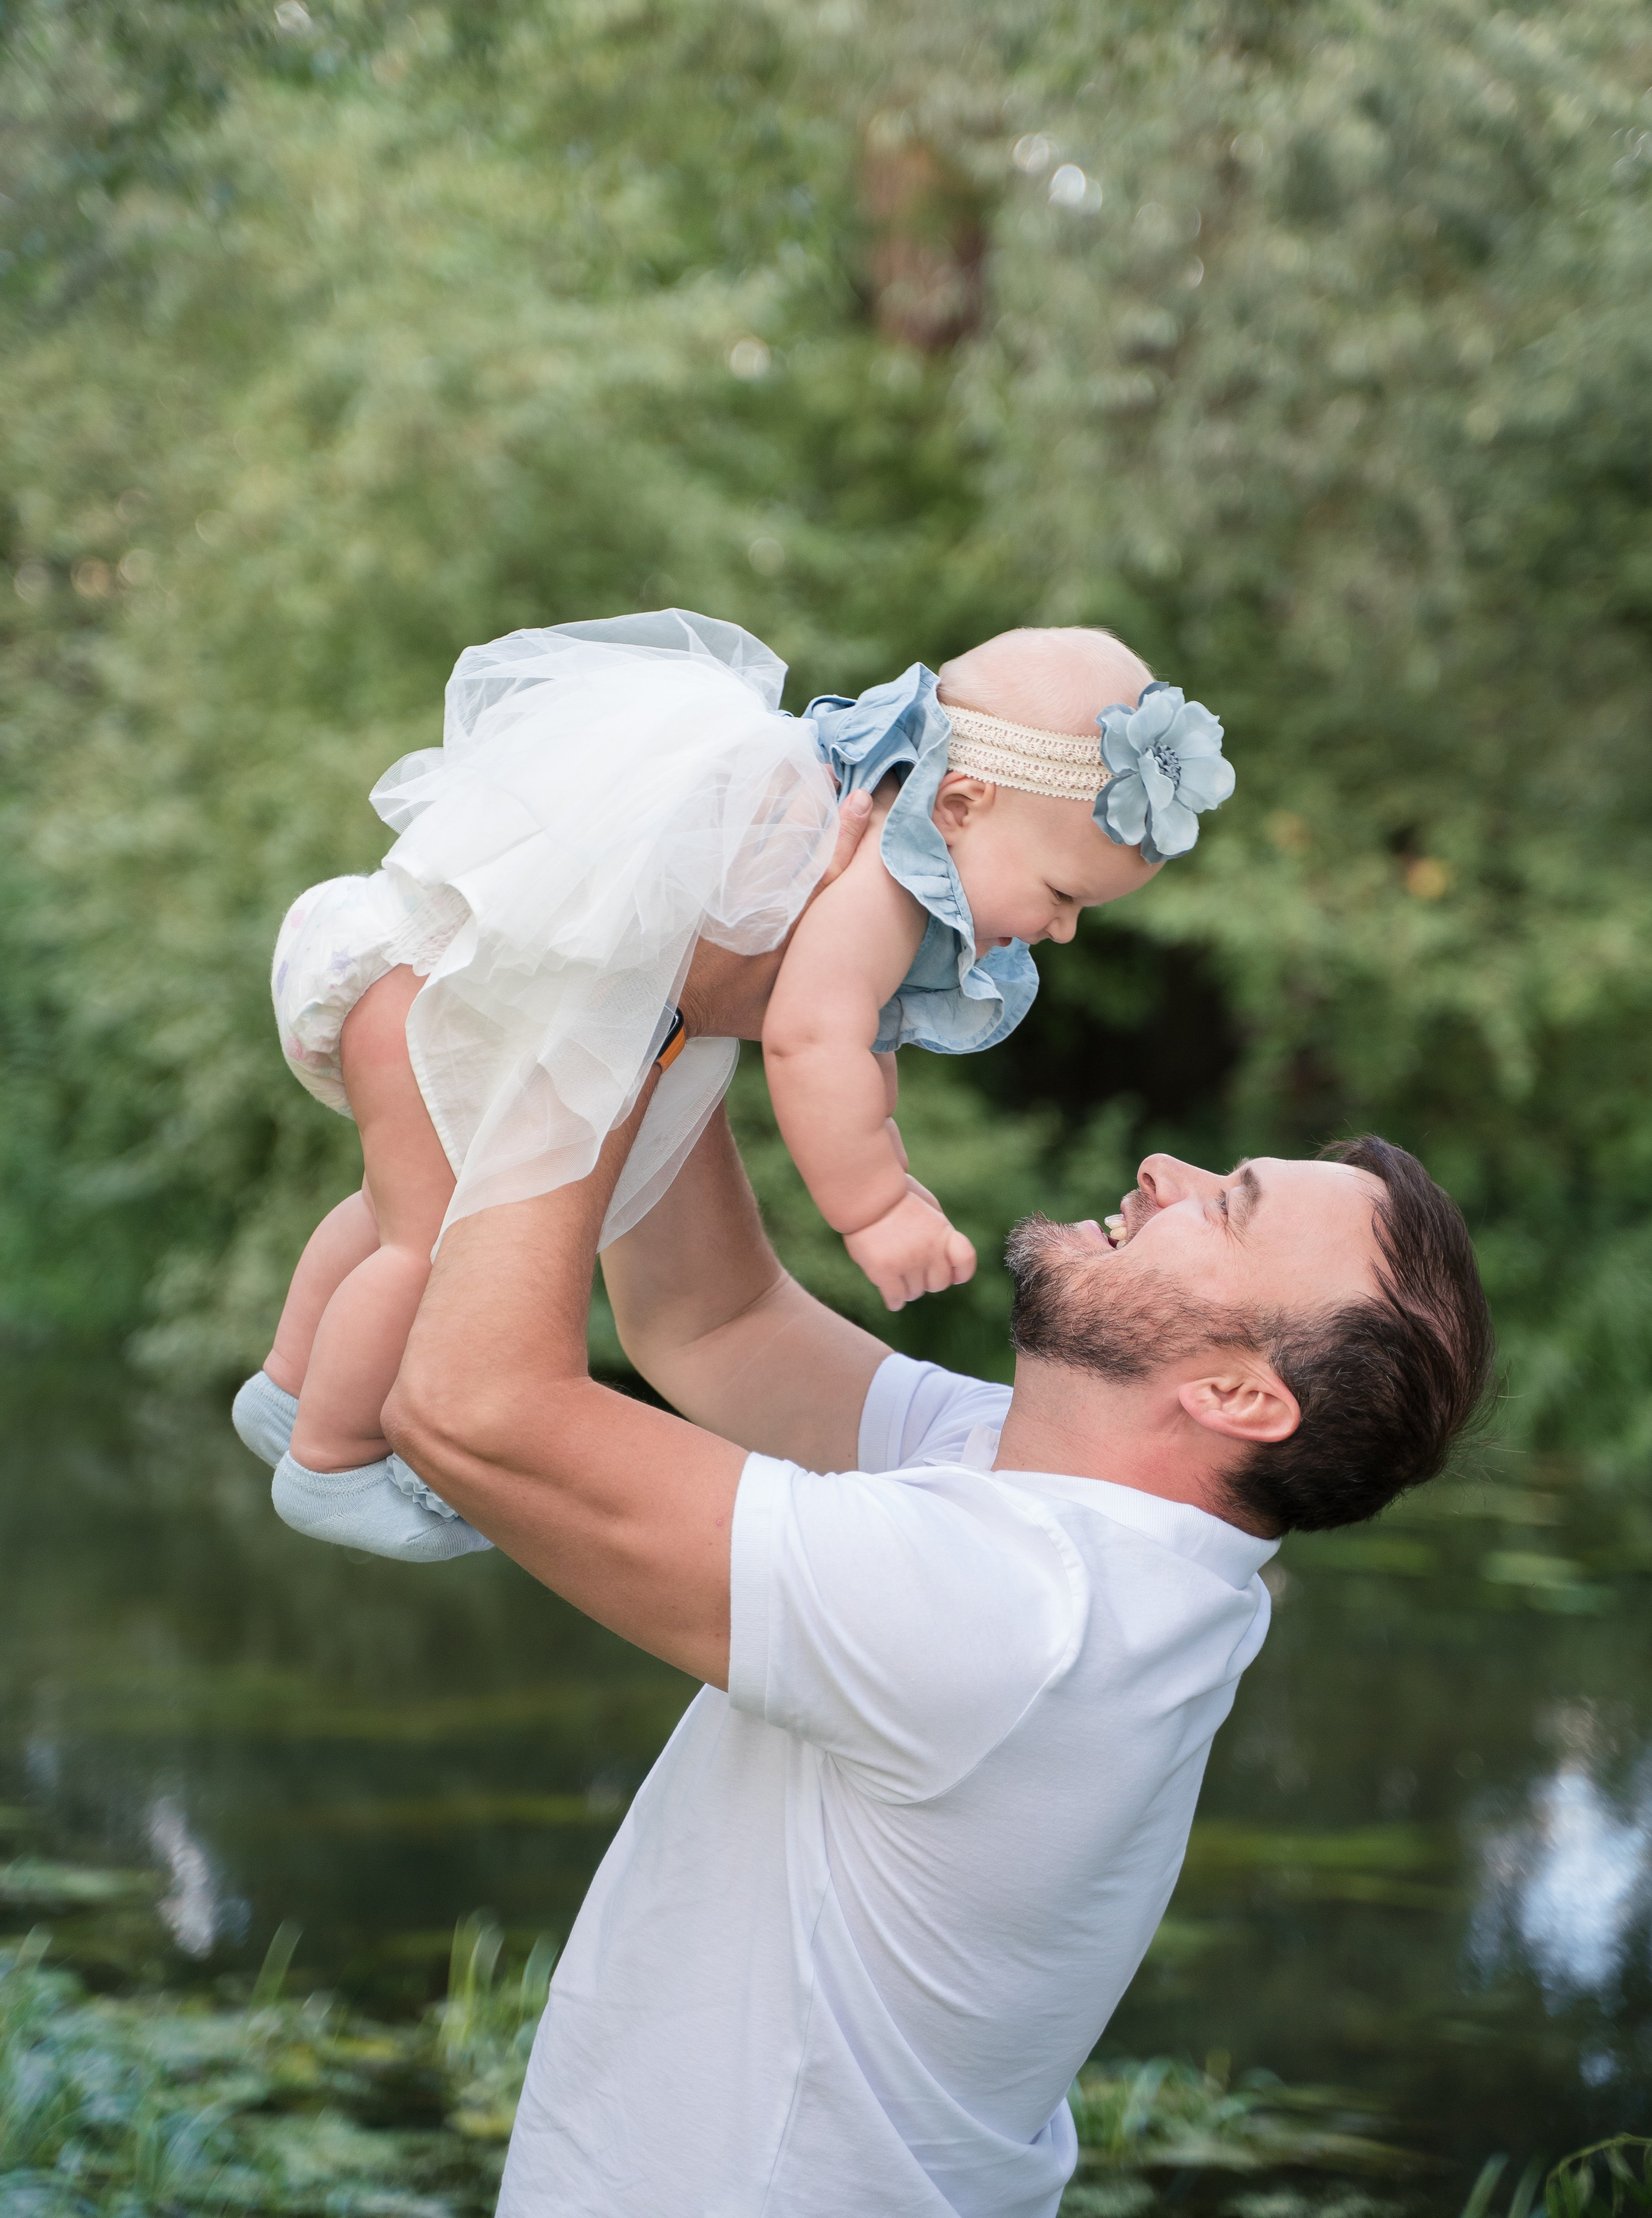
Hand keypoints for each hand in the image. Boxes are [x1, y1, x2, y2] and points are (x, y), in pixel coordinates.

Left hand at [679, 790, 873, 1042]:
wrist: (675, 1008)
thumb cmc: (735, 1007)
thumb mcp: (788, 997)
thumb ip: (815, 971)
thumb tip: (849, 953)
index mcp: (795, 930)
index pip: (831, 868)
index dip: (850, 830)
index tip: (864, 799)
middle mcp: (767, 900)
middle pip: (797, 836)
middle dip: (814, 798)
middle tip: (826, 770)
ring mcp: (733, 886)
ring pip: (758, 828)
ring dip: (775, 793)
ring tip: (788, 765)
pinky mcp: (705, 881)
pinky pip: (721, 834)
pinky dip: (731, 806)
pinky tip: (737, 780)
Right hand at [844, 1190, 975, 1312]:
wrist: (867, 1192)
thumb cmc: (894, 1195)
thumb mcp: (928, 1206)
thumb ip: (939, 1230)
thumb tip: (943, 1255)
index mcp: (942, 1232)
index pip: (965, 1261)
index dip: (960, 1272)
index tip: (953, 1275)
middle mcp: (930, 1250)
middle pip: (939, 1284)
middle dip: (927, 1280)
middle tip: (913, 1272)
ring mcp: (908, 1262)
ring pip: (915, 1293)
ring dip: (907, 1288)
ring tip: (895, 1276)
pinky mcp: (885, 1271)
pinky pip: (895, 1299)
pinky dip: (894, 1301)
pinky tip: (891, 1297)